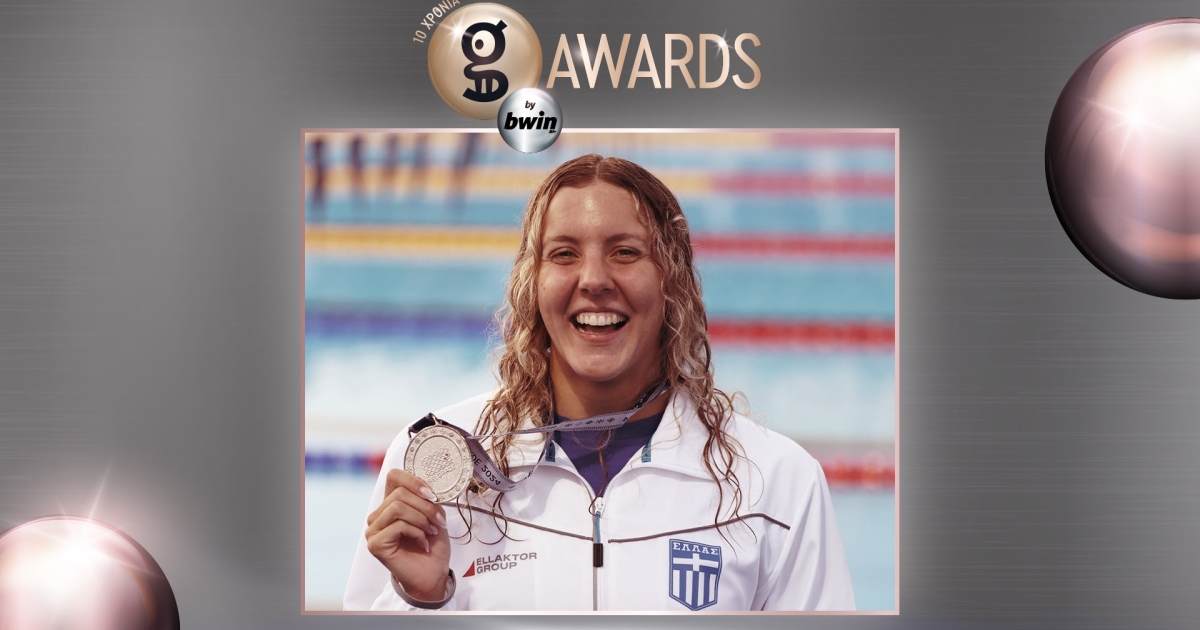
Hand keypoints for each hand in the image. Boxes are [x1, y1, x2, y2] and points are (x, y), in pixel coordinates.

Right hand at [365, 469, 450, 600]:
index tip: (432, 495)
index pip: (393, 476)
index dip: (413, 480)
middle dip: (426, 506)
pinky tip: (423, 543)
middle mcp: (378, 515)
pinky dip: (417, 532)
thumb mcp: (434, 515)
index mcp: (390, 504)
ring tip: (431, 532)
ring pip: (398, 507)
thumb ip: (426, 498)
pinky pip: (398, 525)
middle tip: (439, 522)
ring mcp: (373, 530)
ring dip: (422, 519)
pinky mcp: (375, 543)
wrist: (433, 574)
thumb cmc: (433, 545)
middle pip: (400, 493)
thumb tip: (427, 485)